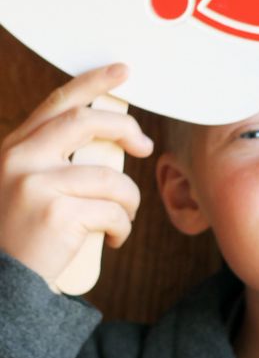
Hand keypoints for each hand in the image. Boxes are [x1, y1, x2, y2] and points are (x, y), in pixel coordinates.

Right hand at [0, 65, 153, 286]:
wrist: (6, 285)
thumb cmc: (26, 237)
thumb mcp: (28, 187)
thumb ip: (55, 159)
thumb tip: (113, 137)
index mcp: (15, 149)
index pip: (58, 103)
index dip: (93, 83)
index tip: (122, 71)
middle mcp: (20, 159)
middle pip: (87, 122)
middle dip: (125, 128)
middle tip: (145, 146)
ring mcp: (36, 185)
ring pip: (110, 177)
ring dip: (129, 199)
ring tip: (123, 216)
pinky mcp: (56, 214)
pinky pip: (113, 211)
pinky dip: (122, 226)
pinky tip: (111, 239)